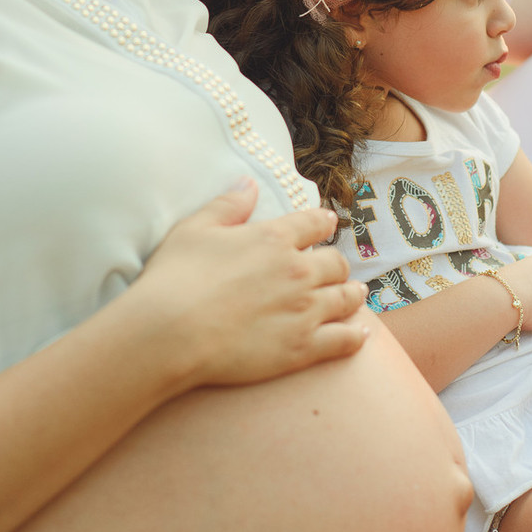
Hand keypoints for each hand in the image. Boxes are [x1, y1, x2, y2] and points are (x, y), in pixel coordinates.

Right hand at [135, 178, 368, 387]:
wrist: (171, 332)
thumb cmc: (176, 277)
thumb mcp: (195, 228)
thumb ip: (227, 204)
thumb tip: (248, 183)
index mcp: (273, 238)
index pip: (313, 223)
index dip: (323, 222)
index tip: (329, 223)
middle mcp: (297, 272)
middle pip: (336, 263)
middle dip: (336, 264)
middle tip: (335, 268)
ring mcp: (304, 311)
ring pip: (346, 299)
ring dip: (352, 294)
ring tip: (356, 294)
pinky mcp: (302, 348)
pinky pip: (344, 340)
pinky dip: (355, 335)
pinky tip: (360, 333)